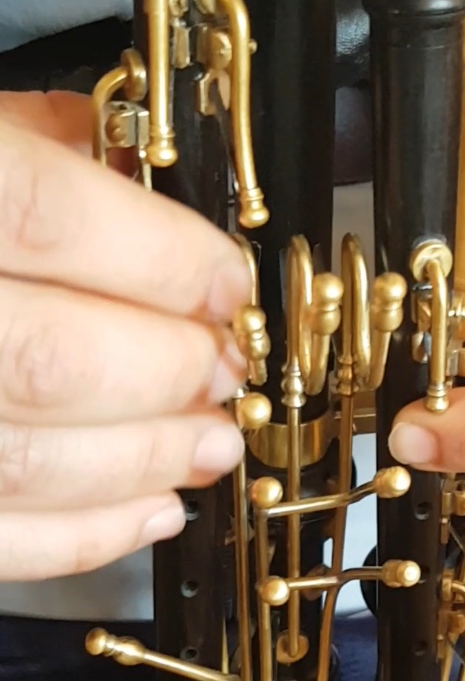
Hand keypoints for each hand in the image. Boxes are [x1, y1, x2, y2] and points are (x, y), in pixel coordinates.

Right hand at [0, 90, 250, 579]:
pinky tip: (147, 512)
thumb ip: (15, 142)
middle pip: (48, 360)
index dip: (163, 260)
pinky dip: (78, 538)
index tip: (226, 286)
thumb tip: (135, 163)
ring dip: (142, 462)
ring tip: (207, 446)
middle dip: (166, 374)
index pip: (43, 216)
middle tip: (223, 372)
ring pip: (21, 463)